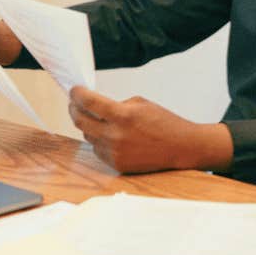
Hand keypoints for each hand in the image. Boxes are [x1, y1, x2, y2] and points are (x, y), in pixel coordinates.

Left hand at [68, 87, 233, 174]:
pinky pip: (97, 150)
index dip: (77, 94)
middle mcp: (115, 136)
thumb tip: (94, 106)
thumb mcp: (140, 104)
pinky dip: (99, 140)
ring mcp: (115, 152)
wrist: (181, 147)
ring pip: (87, 136)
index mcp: (122, 115)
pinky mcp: (117, 164)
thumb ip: (115, 104)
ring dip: (88, 125)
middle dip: (74, 109)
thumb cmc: (163, 122)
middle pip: (80, 121)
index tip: (74, 90)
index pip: (88, 102)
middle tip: (74, 103)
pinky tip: (109, 135)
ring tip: (96, 118)